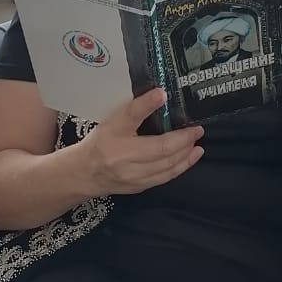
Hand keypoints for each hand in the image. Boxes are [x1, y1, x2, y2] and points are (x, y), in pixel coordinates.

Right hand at [81, 88, 203, 194]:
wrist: (83, 173)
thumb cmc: (99, 143)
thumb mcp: (114, 121)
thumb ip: (138, 108)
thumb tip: (161, 94)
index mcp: (122, 148)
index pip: (154, 139)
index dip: (174, 130)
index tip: (187, 117)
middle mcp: (129, 166)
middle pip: (165, 156)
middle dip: (185, 144)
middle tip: (198, 131)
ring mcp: (135, 180)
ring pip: (167, 170)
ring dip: (186, 158)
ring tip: (197, 147)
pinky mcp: (139, 188)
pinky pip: (163, 179)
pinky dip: (177, 169)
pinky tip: (185, 160)